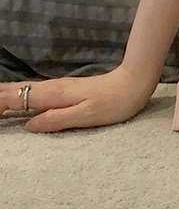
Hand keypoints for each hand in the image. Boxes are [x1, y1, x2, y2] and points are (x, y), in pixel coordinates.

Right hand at [0, 65, 156, 132]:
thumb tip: (29, 126)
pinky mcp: (66, 91)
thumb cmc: (115, 101)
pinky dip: (19, 96)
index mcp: (55, 95)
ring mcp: (60, 88)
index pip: (17, 98)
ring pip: (25, 90)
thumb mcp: (87, 115)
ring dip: (5, 96)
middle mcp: (54, 88)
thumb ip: (57, 120)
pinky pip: (35, 93)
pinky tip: (16, 101)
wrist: (135, 82)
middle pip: (17, 91)